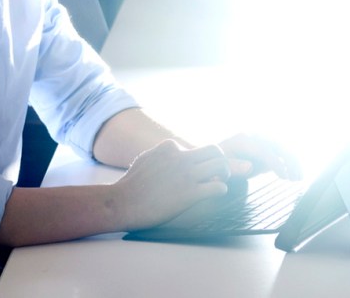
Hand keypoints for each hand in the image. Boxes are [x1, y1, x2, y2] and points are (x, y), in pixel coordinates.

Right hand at [110, 139, 230, 231]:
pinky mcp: (190, 193)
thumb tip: (171, 150)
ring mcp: (187, 174)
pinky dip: (221, 189)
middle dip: (221, 160)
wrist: (122, 203)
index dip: (199, 160)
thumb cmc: (131, 184)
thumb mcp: (145, 158)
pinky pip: (218, 187)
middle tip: (220, 172)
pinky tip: (216, 194)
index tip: (197, 171)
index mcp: (169, 147)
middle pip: (215, 150)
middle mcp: (181, 157)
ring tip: (222, 181)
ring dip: (226, 173)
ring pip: (221, 165)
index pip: (194, 147)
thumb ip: (160, 153)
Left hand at [216, 132, 302, 180]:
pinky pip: (282, 152)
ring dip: (293, 161)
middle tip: (296, 179)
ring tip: (298, 178)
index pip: (263, 149)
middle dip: (290, 161)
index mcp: (242, 139)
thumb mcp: (220, 166)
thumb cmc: (218, 164)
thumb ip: (233, 167)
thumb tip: (250, 166)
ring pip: (283, 147)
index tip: (284, 177)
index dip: (276, 163)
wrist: (216, 157)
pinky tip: (294, 174)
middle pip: (278, 145)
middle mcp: (254, 136)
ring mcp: (261, 139)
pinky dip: (290, 162)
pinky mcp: (266, 146)